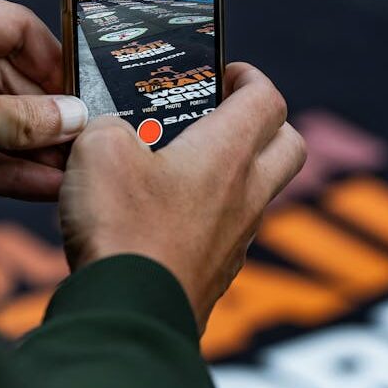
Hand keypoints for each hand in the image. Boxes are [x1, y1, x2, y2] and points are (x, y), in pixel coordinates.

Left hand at [0, 0, 86, 199]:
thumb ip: (22, 116)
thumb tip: (69, 117)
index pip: (14, 29)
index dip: (52, 58)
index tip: (79, 88)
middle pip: (10, 82)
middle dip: (48, 115)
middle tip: (82, 138)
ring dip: (34, 149)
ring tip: (71, 168)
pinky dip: (9, 170)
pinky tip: (43, 184)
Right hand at [59, 63, 305, 331]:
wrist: (128, 315)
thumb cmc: (123, 228)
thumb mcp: (99, 149)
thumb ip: (110, 125)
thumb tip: (112, 132)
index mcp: (227, 152)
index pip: (267, 97)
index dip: (249, 75)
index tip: (226, 72)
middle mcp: (245, 194)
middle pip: (289, 145)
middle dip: (266, 122)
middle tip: (225, 115)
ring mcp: (237, 238)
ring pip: (262, 191)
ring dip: (238, 172)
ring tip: (186, 165)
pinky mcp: (218, 273)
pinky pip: (232, 231)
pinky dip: (213, 214)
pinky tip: (168, 217)